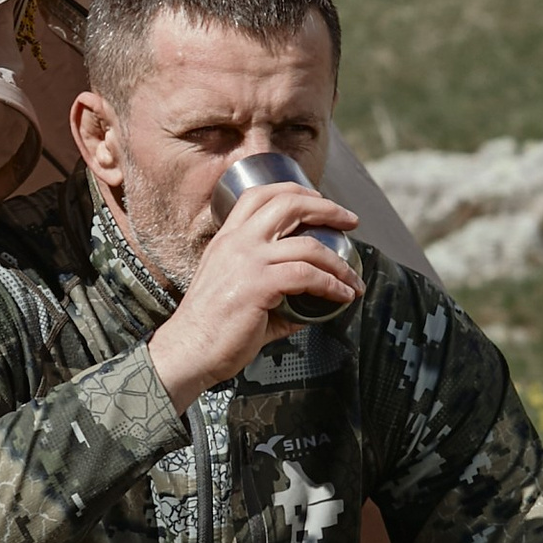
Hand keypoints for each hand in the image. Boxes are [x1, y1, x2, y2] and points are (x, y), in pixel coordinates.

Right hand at [147, 177, 361, 405]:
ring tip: (354, 278)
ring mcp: (247, 261)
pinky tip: (342, 295)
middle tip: (351, 221)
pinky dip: (332, 285)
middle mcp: (237, 242)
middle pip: (288, 203)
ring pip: (308, 245)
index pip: (260, 195)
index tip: (321, 203)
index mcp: (228, 239)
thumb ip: (275, 289)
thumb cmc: (212, 330)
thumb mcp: (240, 293)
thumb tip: (312, 300)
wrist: (189, 351)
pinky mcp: (258, 285)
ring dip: (340, 262)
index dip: (296, 191)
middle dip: (328, 208)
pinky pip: (307, 276)